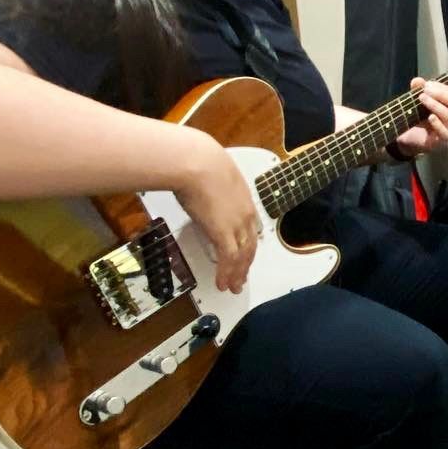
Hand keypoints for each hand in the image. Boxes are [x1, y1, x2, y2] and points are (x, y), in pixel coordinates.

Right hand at [170, 131, 262, 294]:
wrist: (197, 162)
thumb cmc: (199, 162)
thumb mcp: (213, 177)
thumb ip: (213, 190)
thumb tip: (202, 193)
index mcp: (245, 200)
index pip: (250, 230)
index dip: (248, 246)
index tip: (245, 257)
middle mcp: (245, 214)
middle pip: (250, 246)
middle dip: (246, 266)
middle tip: (241, 279)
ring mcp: (236, 224)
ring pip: (242, 256)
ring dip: (237, 274)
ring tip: (232, 287)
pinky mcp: (223, 232)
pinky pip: (229, 259)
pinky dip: (227, 273)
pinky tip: (222, 282)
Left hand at [392, 77, 447, 157]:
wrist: (411, 140)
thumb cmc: (419, 119)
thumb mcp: (418, 102)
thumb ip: (418, 90)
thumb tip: (417, 80)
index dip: (441, 87)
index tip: (426, 84)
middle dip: (441, 94)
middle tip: (425, 90)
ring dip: (435, 105)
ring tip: (421, 98)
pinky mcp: (442, 141)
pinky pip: (444, 133)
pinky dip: (438, 124)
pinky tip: (430, 117)